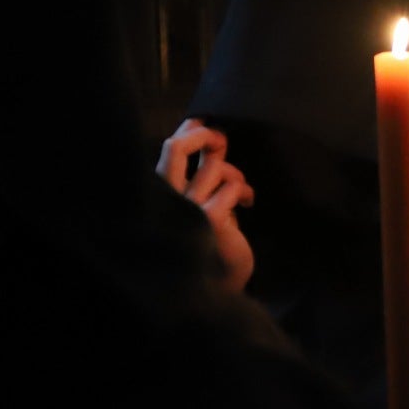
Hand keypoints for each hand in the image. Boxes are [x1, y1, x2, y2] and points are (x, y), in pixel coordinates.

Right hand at [156, 119, 255, 291]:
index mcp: (161, 193)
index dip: (187, 130)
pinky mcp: (208, 219)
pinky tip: (247, 201)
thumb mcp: (202, 204)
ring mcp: (186, 208)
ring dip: (234, 174)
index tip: (203, 122)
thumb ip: (202, 177)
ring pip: (213, 166)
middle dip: (204, 136)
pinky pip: (231, 187)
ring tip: (242, 191)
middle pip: (176, 148)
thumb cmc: (209, 244)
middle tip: (221, 139)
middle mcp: (167, 198)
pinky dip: (242, 190)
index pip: (168, 150)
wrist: (217, 285)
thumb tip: (212, 138)